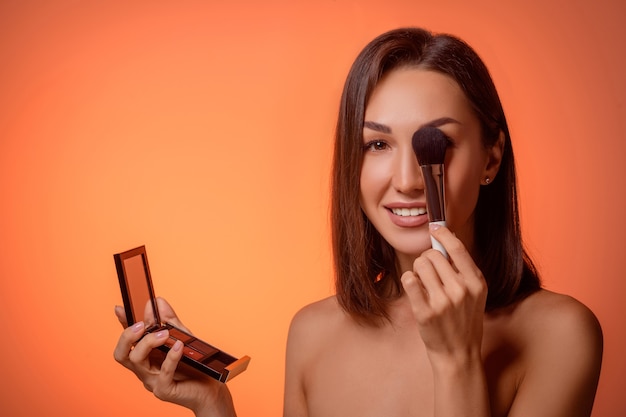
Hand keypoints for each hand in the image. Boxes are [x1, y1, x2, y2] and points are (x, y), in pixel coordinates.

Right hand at [113, 298, 235, 416]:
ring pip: (137, 362)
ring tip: (164, 333)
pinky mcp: (164, 391)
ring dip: (148, 343)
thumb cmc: (195, 365)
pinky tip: (179, 346)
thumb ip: (170, 321)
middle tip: (141, 324)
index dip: (122, 324)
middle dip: (127, 336)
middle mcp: (144, 369)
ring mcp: (152, 381)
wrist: (210, 390)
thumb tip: (157, 302)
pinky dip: (170, 358)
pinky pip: (163, 375)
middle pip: (122, 354)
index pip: (128, 339)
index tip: (120, 307)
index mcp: (146, 355)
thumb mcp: (183, 337)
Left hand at [401, 225, 486, 365]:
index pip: (457, 248)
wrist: (458, 354)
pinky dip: (409, 281)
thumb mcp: (474, 293)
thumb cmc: (464, 320)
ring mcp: (443, 302)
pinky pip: (409, 280)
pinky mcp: (425, 312)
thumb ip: (462, 269)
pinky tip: (415, 290)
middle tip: (429, 274)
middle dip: (427, 260)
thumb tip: (444, 238)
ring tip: (425, 286)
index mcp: (476, 282)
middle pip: (432, 255)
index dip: (442, 234)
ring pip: (419, 265)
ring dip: (418, 272)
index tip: (434, 228)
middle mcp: (461, 290)